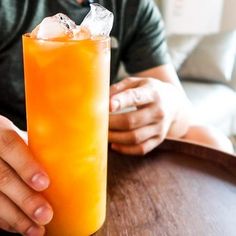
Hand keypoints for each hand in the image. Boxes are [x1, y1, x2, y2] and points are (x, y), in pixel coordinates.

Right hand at [0, 116, 52, 235]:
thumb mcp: (21, 134)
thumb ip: (38, 146)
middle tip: (46, 215)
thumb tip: (72, 158)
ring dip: (16, 217)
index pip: (12, 147)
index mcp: (1, 133)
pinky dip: (6, 220)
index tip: (44, 183)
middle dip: (25, 199)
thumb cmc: (12, 138)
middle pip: (3, 178)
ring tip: (36, 230)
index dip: (27, 166)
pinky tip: (22, 227)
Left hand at [109, 77, 189, 154]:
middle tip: (97, 123)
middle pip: (131, 121)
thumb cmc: (149, 91)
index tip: (107, 106)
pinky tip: (114, 145)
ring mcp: (160, 127)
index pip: (135, 97)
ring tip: (102, 134)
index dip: (120, 102)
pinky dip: (125, 149)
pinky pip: (141, 149)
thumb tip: (102, 99)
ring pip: (134, 138)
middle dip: (110, 124)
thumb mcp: (137, 83)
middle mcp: (158, 111)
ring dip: (114, 138)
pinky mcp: (158, 139)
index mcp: (152, 93)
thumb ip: (120, 88)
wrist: (173, 103)